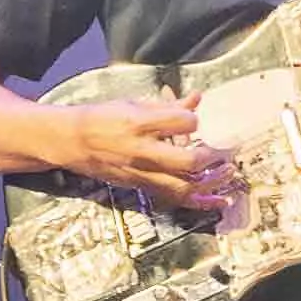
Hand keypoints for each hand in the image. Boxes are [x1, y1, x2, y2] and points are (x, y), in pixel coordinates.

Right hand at [44, 95, 237, 216]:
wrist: (71, 141)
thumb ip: (168, 104)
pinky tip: (218, 201)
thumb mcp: (133, 103)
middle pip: (186, 161)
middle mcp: (142, 150)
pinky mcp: (140, 187)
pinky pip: (174, 198)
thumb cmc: (102, 118)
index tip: (193, 120)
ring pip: (183, 186)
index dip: (193, 120)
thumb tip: (197, 99)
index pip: (180, 122)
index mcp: (140, 122)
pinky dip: (199, 201)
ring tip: (228, 174)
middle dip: (209, 158)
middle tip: (220, 152)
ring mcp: (141, 172)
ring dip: (211, 183)